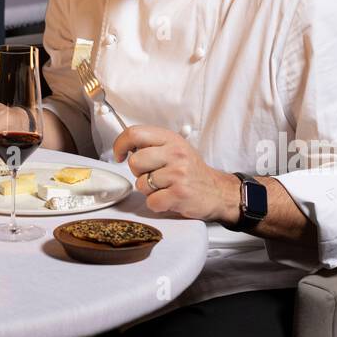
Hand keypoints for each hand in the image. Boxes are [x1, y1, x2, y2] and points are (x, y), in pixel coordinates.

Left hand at [112, 125, 239, 222]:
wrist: (217, 191)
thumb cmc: (191, 170)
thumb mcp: (175, 148)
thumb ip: (152, 144)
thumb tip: (124, 146)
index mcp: (171, 138)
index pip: (134, 133)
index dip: (120, 144)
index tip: (119, 154)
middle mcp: (175, 153)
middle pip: (135, 161)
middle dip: (139, 172)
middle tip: (153, 175)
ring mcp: (178, 174)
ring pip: (142, 184)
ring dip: (149, 190)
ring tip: (165, 187)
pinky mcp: (180, 194)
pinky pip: (152, 201)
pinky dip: (157, 204)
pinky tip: (169, 198)